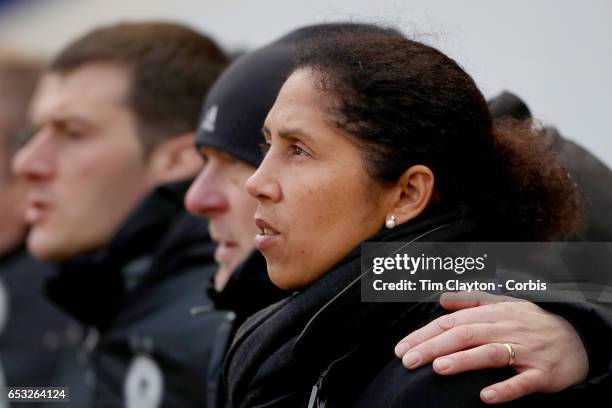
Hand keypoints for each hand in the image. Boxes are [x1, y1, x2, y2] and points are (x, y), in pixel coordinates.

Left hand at [394, 291, 587, 403]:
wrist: (578, 338)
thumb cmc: (532, 323)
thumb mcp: (504, 305)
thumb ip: (472, 301)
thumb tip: (441, 299)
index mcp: (493, 313)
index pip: (452, 322)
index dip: (425, 334)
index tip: (402, 348)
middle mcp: (506, 328)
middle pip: (465, 335)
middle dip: (433, 347)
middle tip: (408, 360)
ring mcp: (525, 350)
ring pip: (490, 354)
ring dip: (463, 361)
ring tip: (437, 368)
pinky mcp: (543, 373)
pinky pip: (523, 382)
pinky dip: (504, 388)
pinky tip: (485, 396)